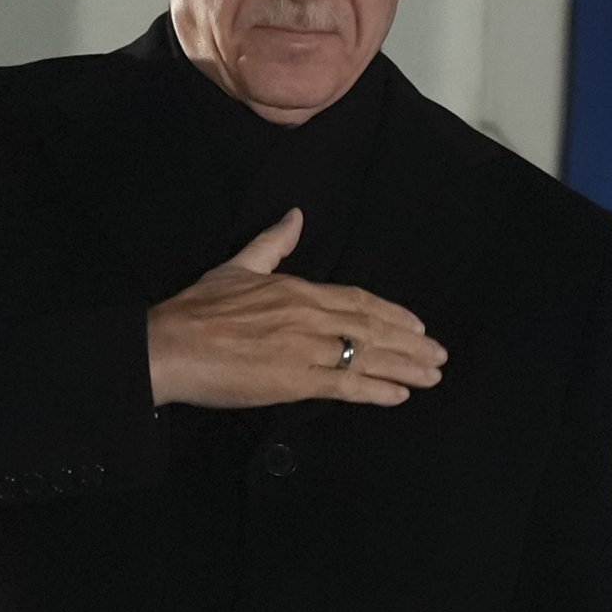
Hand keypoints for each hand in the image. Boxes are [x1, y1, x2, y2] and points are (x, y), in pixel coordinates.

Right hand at [146, 208, 447, 407]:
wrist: (172, 345)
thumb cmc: (199, 308)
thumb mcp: (239, 266)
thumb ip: (273, 243)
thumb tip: (296, 216)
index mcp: (298, 290)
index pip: (358, 300)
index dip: (392, 313)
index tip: (417, 325)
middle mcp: (310, 317)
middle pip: (372, 329)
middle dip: (410, 343)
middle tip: (440, 355)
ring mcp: (306, 350)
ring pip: (367, 356)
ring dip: (405, 367)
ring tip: (431, 376)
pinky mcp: (295, 381)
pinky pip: (345, 386)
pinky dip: (376, 389)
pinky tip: (399, 395)